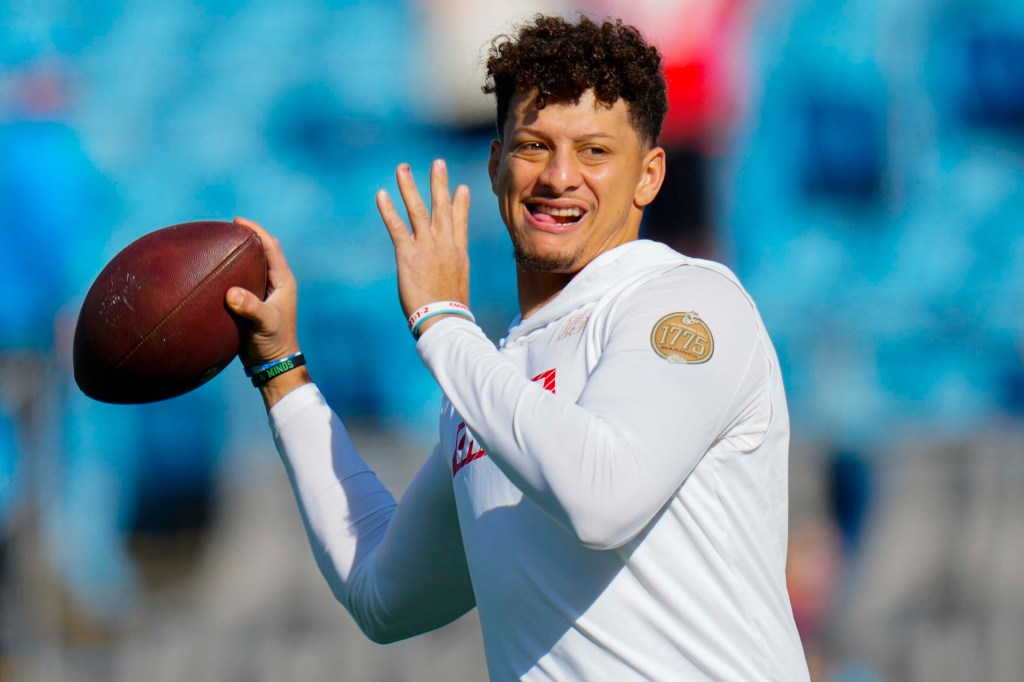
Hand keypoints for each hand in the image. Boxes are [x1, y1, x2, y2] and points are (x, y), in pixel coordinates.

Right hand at [225, 217, 300, 366]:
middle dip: (246, 238)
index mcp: (283, 282)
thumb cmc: (274, 343)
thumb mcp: (264, 324)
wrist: (272, 363)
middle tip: (225, 229)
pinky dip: (230, 272)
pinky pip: (240, 280)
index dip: (257, 231)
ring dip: (237, 254)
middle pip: (262, 251)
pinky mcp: (252, 302)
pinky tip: (213, 271)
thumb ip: (251, 308)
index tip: (238, 221)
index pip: (271, 248)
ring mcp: (263, 292)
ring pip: (251, 265)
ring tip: (217, 244)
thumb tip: (231, 293)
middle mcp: (275, 283)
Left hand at [377, 159, 470, 331]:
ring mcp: (427, 247)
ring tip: (403, 168)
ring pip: (418, 210)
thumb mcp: (457, 288)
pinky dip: (388, 210)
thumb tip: (450, 282)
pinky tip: (381, 194)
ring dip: (410, 187)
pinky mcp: (409, 254)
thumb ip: (452, 276)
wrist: (445, 319)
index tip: (462, 188)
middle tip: (437, 162)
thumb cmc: (451, 312)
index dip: (461, 204)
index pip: (460, 223)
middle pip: (442, 208)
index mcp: (458, 254)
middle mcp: (445, 245)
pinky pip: (397, 227)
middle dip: (439, 184)